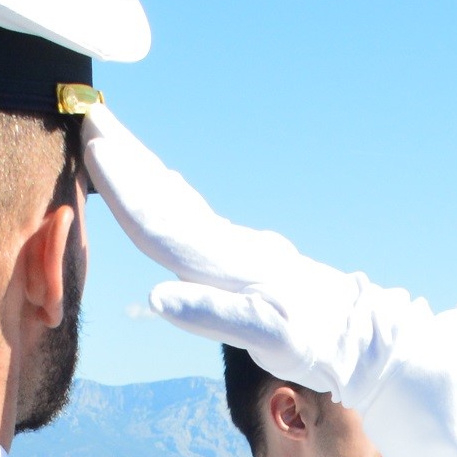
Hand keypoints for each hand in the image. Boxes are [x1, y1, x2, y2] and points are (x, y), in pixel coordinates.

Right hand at [81, 105, 401, 401]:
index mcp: (226, 265)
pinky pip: (193, 214)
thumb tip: (156, 298)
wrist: (362, 334)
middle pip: (164, 199)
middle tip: (94, 113)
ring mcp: (235, 245)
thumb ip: (213, 315)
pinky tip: (162, 180)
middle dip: (127, 160)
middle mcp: (227, 246)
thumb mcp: (271, 338)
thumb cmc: (317, 343)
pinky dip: (170, 192)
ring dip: (142, 169)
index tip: (95, 145)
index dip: (124, 189)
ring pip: (177, 201)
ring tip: (112, 137)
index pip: (161, 223)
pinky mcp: (242, 253)